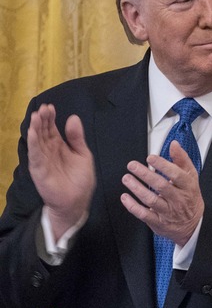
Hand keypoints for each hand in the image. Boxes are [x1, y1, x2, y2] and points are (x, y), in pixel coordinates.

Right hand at [27, 104, 95, 238]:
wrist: (77, 200)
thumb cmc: (80, 179)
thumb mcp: (83, 154)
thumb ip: (77, 137)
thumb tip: (73, 117)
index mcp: (59, 146)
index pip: (51, 128)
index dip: (50, 118)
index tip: (50, 106)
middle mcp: (49, 151)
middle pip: (42, 132)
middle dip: (42, 119)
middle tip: (43, 108)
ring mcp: (43, 160)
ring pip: (37, 141)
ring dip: (35, 128)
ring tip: (35, 115)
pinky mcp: (39, 170)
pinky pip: (35, 155)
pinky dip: (33, 143)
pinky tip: (32, 133)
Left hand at [120, 141, 203, 245]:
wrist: (192, 224)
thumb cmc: (190, 197)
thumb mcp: (191, 177)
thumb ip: (182, 160)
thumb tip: (174, 144)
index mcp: (188, 187)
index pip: (177, 175)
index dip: (163, 165)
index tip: (151, 158)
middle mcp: (178, 199)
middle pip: (162, 186)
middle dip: (145, 174)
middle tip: (132, 165)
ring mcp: (168, 212)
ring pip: (151, 200)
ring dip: (137, 188)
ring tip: (126, 178)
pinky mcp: (159, 222)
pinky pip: (144, 214)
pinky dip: (133, 206)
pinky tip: (125, 197)